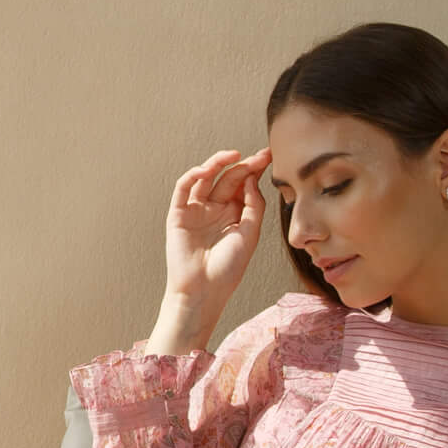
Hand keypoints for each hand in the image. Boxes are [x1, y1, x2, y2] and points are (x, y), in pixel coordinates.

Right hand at [162, 147, 271, 329]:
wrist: (204, 291)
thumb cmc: (228, 269)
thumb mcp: (250, 233)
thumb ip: (253, 204)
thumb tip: (252, 178)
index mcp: (233, 214)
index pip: (244, 185)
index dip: (255, 170)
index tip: (269, 156)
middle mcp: (214, 209)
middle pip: (228, 179)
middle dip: (243, 165)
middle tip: (258, 155)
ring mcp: (196, 210)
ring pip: (205, 178)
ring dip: (218, 164)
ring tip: (234, 156)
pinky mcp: (178, 214)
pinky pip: (183, 189)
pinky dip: (193, 175)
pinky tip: (208, 170)